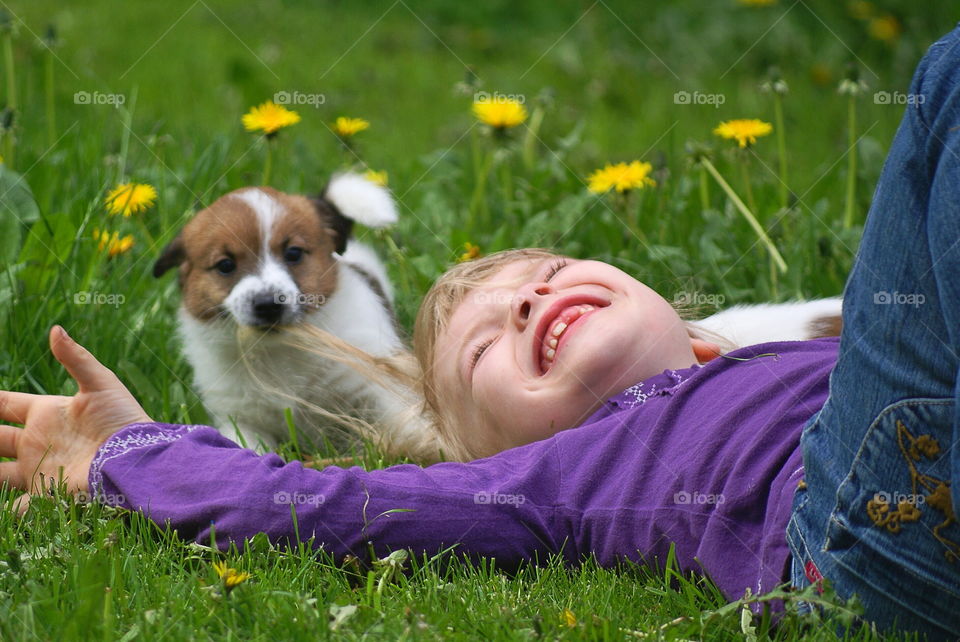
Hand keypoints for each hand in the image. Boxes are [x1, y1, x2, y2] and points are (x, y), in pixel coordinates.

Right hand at [0, 326, 151, 513]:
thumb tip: (56, 329)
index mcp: (47, 413)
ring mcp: (39, 470)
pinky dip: (7, 510)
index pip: (5, 404)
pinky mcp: (45, 496)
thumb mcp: (101, 385)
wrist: (138, 462)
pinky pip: (16, 508)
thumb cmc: (123, 421)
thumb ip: (77, 359)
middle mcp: (38, 442)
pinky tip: (1, 504)